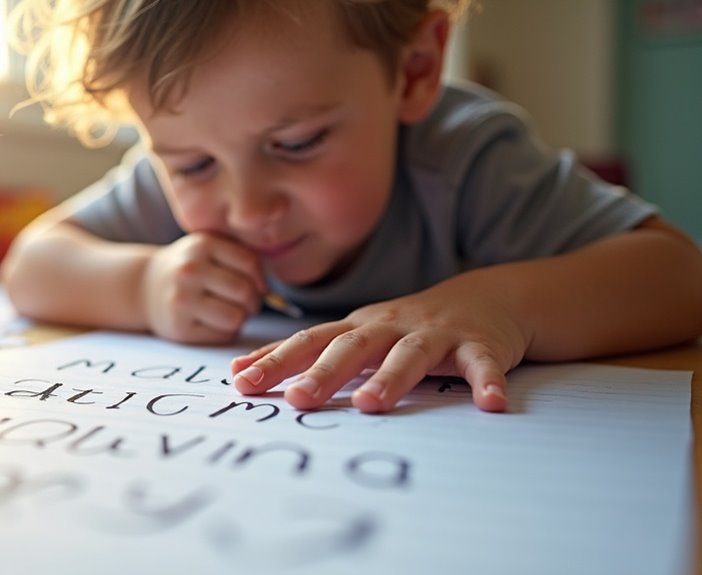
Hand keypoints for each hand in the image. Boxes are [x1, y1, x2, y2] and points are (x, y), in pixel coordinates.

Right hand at [142, 232, 266, 343]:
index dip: (260, 278)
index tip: (256, 285)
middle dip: (253, 301)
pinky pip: (222, 334)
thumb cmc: (189, 267)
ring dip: (241, 318)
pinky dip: (226, 330)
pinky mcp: (179, 327)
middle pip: (245, 292)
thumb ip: (239, 255)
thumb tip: (268, 288)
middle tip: (246, 303)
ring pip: (236, 317)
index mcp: (203, 245)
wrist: (144, 286)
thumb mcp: (208, 247)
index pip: (250, 263)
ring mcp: (182, 300)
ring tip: (232, 311)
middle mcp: (190, 270)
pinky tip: (215, 321)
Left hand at [230, 279, 530, 412]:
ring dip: (392, 378)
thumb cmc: (404, 327)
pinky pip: (482, 364)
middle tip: (298, 399)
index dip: (276, 360)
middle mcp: (392, 326)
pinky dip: (486, 382)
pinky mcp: (480, 344)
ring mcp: (436, 333)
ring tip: (372, 407)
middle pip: (353, 347)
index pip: (309, 342)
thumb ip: (301, 354)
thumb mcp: (352, 336)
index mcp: (358, 328)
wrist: (485, 298)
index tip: (241, 383)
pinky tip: (491, 405)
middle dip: (324, 373)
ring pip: (411, 354)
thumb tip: (236, 370)